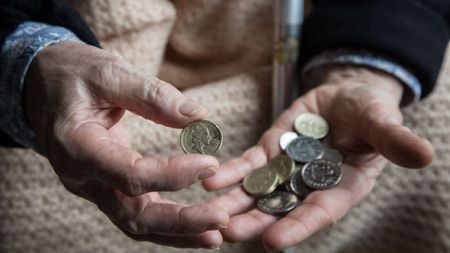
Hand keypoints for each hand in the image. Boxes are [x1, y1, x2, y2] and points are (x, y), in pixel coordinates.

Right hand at [24, 42, 228, 248]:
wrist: (45, 87)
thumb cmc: (75, 75)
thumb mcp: (109, 72)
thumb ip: (152, 94)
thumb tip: (199, 116)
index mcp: (76, 146)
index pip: (129, 174)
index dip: (172, 174)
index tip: (210, 163)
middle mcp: (82, 177)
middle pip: (132, 215)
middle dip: (180, 222)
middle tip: (221, 219)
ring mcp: (94, 187)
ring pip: (136, 223)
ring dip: (178, 231)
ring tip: (216, 234)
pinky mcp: (107, 187)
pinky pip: (138, 213)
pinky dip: (168, 223)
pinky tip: (197, 224)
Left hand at [203, 66, 433, 250]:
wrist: (344, 96)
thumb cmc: (369, 111)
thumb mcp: (381, 122)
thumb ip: (393, 139)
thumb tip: (424, 155)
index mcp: (341, 188)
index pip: (319, 212)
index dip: (298, 227)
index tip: (273, 243)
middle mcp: (309, 186)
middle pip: (280, 210)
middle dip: (254, 222)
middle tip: (226, 233)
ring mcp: (285, 170)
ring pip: (256, 193)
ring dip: (232, 204)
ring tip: (207, 215)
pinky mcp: (268, 152)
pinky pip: (247, 165)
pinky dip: (229, 173)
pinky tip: (208, 181)